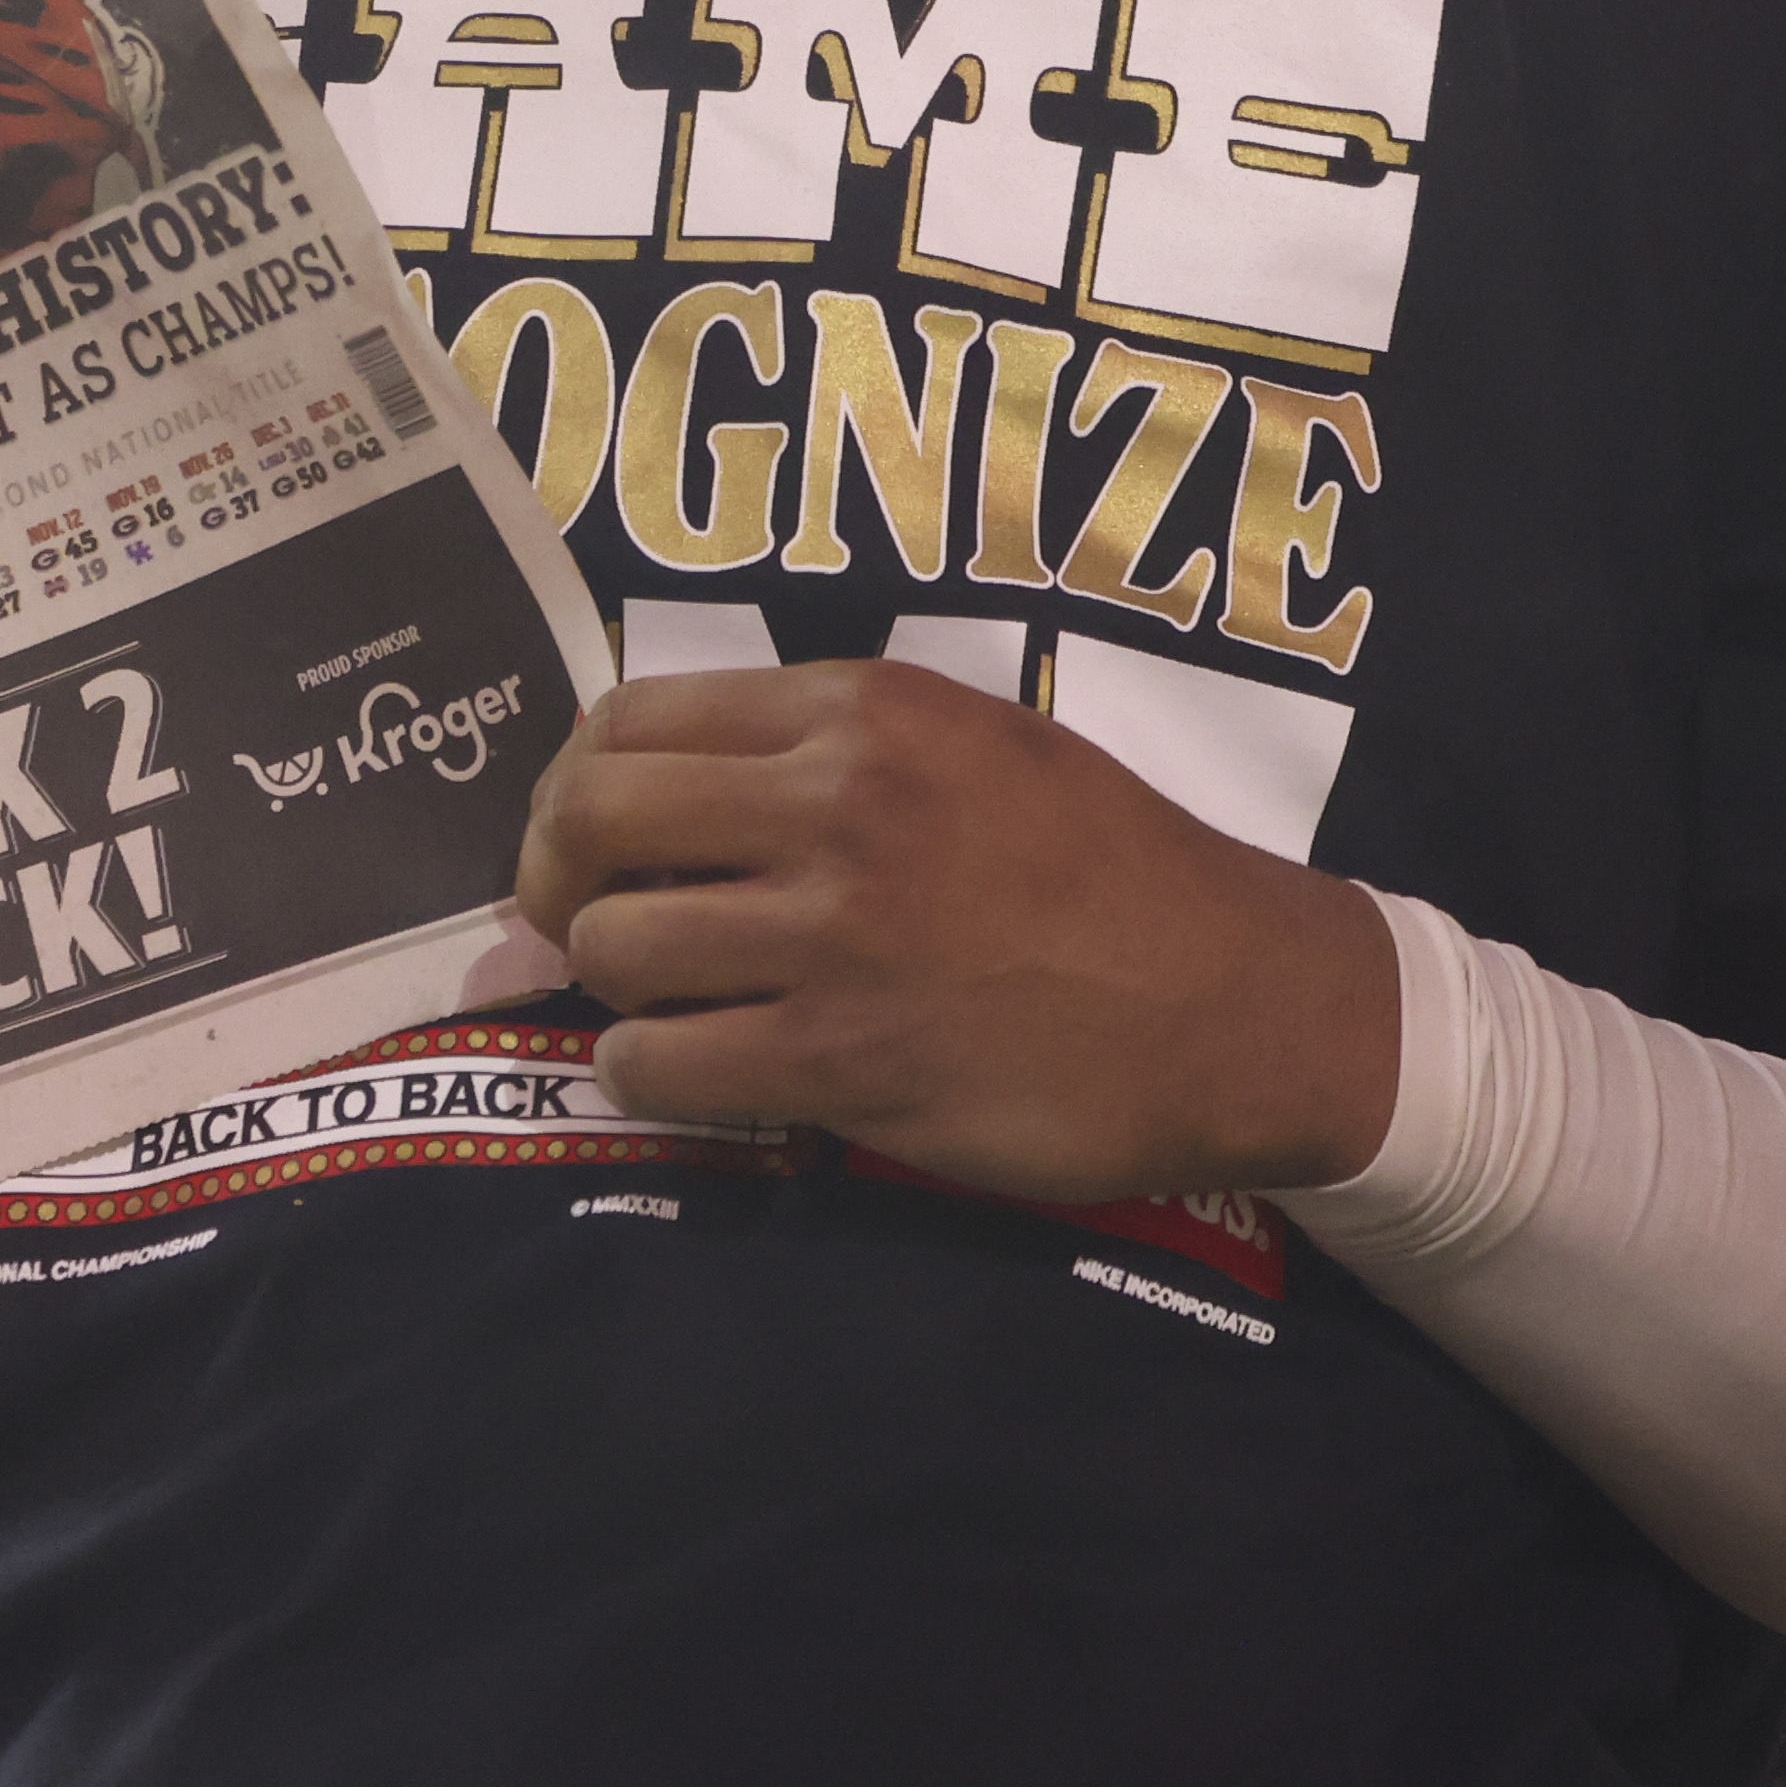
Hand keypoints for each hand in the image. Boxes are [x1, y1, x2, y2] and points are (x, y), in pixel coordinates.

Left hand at [508, 656, 1397, 1206]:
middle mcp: (834, 806)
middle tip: (578, 918)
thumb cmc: (1108, 871)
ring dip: (617, 985)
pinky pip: (660, 1062)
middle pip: (591, 821)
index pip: (630, 718)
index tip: (587, 832)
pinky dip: (647, 1073)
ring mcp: (834, 937)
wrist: (1231, 1003)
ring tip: (667, 1003)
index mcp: (862, 714)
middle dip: (555, 877)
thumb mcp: (975, 747)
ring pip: (614, 946)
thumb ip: (827, 754)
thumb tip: (664, 791)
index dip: (576, 782)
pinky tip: (693, 1071)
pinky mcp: (842, 1062)